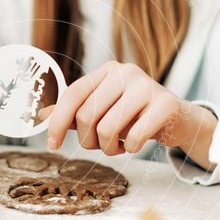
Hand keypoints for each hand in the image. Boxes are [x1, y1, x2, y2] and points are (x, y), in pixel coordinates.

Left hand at [40, 61, 217, 167]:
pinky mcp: (165, 104)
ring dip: (109, 148)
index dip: (58, 122)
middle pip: (87, 115)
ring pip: (107, 129)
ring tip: (119, 145)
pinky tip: (136, 143)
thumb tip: (41, 116)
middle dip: (89, 141)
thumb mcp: (103, 110)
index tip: (53, 144)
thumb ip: (74, 112)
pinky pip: (133, 137)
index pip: (73, 95)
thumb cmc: (136, 115)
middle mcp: (126, 73)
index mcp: (107, 71)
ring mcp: (147, 86)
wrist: (179, 119)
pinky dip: (130, 149)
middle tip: (100, 146)